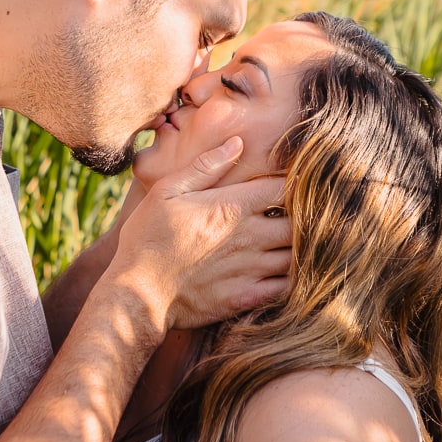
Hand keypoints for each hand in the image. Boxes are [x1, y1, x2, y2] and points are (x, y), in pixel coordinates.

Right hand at [108, 137, 291, 330]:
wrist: (137, 295)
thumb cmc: (147, 238)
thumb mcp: (166, 191)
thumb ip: (205, 167)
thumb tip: (237, 143)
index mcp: (231, 206)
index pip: (284, 188)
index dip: (295, 183)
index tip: (292, 184)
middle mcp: (248, 236)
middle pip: (300, 222)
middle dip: (305, 216)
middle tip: (300, 214)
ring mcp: (249, 269)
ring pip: (297, 254)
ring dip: (301, 246)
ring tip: (296, 241)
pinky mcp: (246, 297)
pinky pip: (287, 287)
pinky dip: (294, 277)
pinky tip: (287, 271)